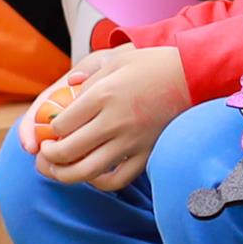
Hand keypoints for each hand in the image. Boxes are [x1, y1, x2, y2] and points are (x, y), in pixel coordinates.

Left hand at [33, 46, 190, 189]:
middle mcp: (115, 121)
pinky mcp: (147, 152)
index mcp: (104, 95)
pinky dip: (98, 182)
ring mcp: (132, 140)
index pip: (60, 125)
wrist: (196, 75)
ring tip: (60, 168)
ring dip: (64, 174)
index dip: (49, 130)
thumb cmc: (156, 64)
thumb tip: (67, 94)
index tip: (52, 128)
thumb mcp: (118, 60)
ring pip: (85, 172)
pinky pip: (117, 180)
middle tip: (46, 153)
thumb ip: (89, 78)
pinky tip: (93, 173)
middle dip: (48, 157)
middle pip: (66, 152)